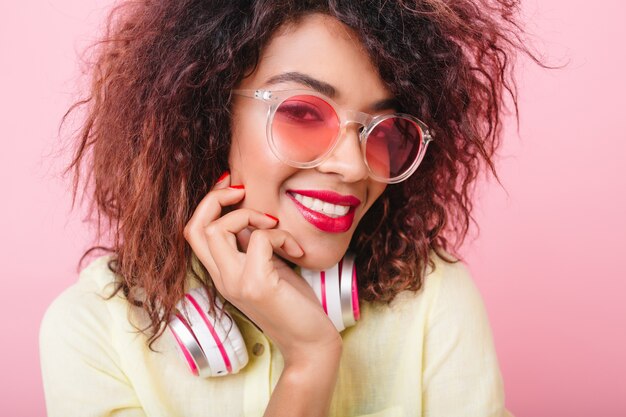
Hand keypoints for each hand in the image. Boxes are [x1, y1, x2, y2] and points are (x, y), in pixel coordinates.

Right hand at [183, 173, 342, 364]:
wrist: (310, 342)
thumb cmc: (292, 304)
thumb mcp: (266, 267)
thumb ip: (250, 245)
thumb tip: (248, 213)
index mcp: (221, 274)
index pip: (193, 232)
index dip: (207, 204)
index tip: (232, 188)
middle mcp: (222, 279)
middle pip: (195, 227)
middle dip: (217, 198)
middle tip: (243, 191)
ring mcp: (237, 283)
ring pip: (218, 230)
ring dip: (248, 214)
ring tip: (273, 224)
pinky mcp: (258, 285)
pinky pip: (259, 238)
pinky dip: (279, 234)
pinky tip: (295, 248)